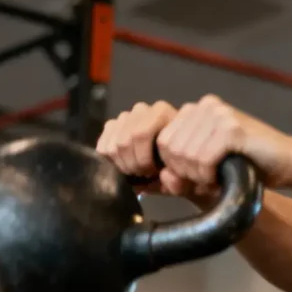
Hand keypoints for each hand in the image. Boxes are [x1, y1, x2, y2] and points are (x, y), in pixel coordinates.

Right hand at [96, 100, 217, 204]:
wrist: (178, 165)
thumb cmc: (184, 170)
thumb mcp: (188, 180)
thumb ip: (180, 181)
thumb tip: (164, 177)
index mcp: (165, 114)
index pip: (140, 134)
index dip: (142, 160)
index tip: (151, 174)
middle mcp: (144, 110)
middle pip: (124, 140)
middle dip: (132, 164)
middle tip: (142, 175)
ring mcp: (126, 116)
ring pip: (113, 144)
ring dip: (122, 164)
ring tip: (136, 172)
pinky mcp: (113, 125)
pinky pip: (103, 145)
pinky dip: (111, 161)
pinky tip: (125, 166)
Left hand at [156, 94, 291, 190]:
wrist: (288, 162)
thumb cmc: (250, 167)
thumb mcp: (208, 167)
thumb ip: (183, 172)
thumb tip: (164, 177)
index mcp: (197, 110)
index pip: (162, 140)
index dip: (174, 167)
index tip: (196, 178)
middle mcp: (205, 106)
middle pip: (170, 148)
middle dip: (185, 173)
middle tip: (207, 182)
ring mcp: (219, 114)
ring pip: (185, 154)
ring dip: (198, 176)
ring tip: (217, 180)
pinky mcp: (232, 128)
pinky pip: (204, 158)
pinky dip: (210, 175)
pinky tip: (222, 177)